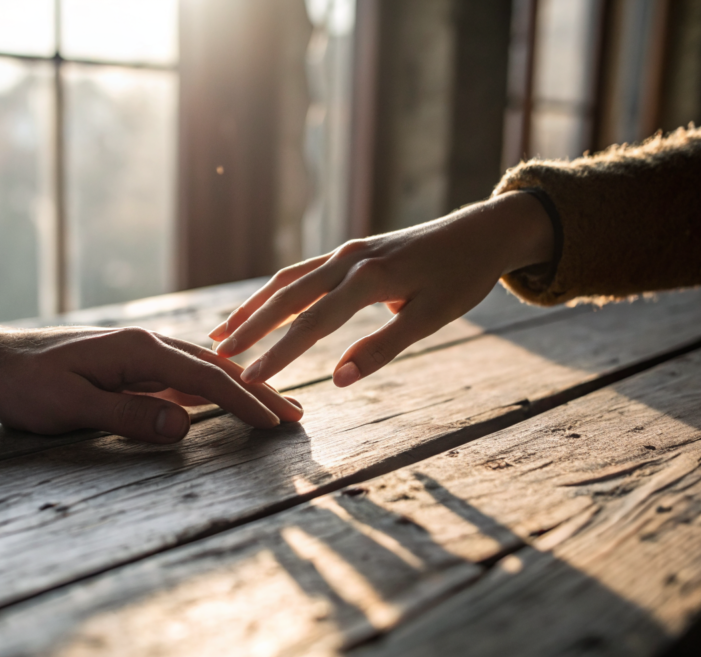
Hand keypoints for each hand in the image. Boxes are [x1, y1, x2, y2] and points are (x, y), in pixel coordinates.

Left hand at [0, 323, 302, 441]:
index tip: (276, 421)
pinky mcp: (132, 367)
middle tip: (297, 416)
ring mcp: (141, 355)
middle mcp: (147, 346)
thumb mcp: (70, 406)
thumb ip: (127, 416)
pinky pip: (183, 378)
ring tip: (276, 408)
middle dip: (258, 392)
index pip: (205, 376)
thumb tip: (184, 428)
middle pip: (215, 369)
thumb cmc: (26, 385)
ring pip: (204, 372)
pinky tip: (227, 399)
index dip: (244, 399)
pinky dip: (213, 391)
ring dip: (241, 390)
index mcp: (139, 350)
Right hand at [209, 191, 553, 386]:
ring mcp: (346, 251)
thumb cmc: (461, 277)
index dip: (279, 354)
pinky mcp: (348, 252)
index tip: (250, 380)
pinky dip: (275, 292)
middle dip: (251, 327)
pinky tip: (261, 308)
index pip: (313, 323)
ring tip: (223, 332)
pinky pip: (302, 272)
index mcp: (369, 278)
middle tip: (218, 356)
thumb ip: (383, 348)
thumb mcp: (433, 316)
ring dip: (254, 307)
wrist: (482, 231)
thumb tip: (338, 379)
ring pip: (287, 280)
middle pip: (287, 297)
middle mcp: (349, 259)